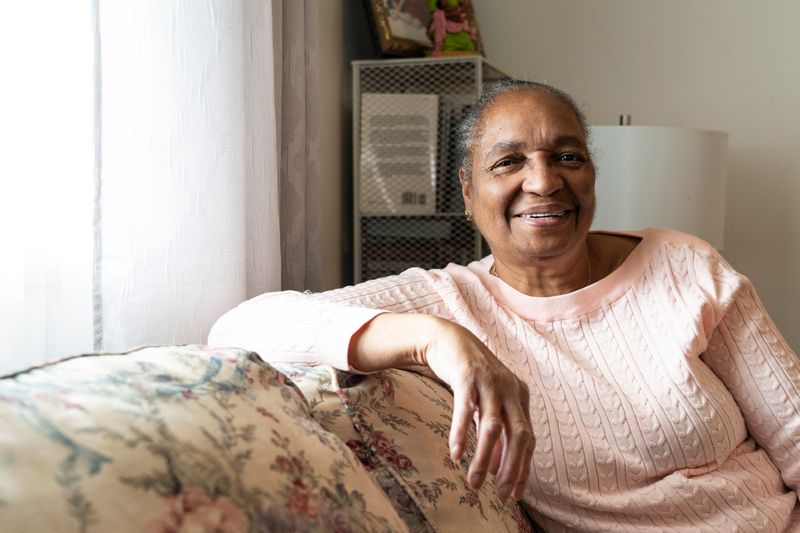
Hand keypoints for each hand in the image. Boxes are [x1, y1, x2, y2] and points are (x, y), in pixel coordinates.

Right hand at [351, 313, 533, 499]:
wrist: (447, 339)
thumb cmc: (468, 376)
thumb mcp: (486, 404)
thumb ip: (495, 432)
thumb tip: (497, 469)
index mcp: (519, 396)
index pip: (529, 439)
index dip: (524, 468)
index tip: (515, 494)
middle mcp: (510, 389)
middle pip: (519, 435)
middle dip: (512, 468)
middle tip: (501, 494)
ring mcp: (490, 381)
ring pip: (492, 427)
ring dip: (484, 458)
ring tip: (474, 482)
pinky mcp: (467, 376)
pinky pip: (466, 410)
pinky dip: (461, 434)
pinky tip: (455, 454)